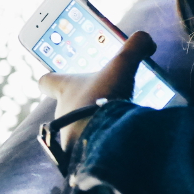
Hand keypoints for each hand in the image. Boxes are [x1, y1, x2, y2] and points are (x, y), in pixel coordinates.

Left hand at [39, 31, 155, 148]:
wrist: (103, 141)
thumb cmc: (104, 98)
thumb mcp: (123, 64)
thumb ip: (135, 46)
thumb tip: (147, 40)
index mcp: (66, 89)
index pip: (47, 81)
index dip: (51, 78)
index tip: (53, 76)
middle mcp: (62, 112)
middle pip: (67, 103)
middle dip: (84, 100)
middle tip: (103, 96)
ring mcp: (69, 135)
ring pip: (79, 125)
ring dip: (93, 121)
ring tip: (116, 119)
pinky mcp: (80, 153)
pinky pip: (90, 144)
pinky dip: (101, 140)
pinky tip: (118, 136)